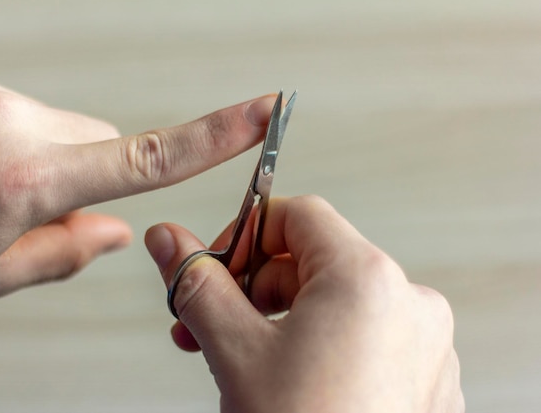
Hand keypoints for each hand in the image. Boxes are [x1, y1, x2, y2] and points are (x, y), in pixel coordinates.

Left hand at [0, 58, 275, 310]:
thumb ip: (67, 250)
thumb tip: (114, 230)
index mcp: (25, 181)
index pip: (145, 158)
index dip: (213, 137)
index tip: (260, 111)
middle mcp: (5, 118)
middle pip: (95, 137)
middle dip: (81, 169)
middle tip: (30, 207)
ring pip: (50, 120)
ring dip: (36, 151)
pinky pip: (6, 100)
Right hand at [145, 195, 463, 412]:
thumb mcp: (236, 354)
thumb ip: (199, 284)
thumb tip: (169, 240)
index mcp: (367, 280)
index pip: (298, 215)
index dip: (247, 234)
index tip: (218, 266)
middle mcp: (409, 303)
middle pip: (314, 259)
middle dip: (255, 288)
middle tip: (214, 321)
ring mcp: (424, 343)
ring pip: (336, 301)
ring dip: (282, 319)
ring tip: (246, 357)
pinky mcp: (424, 376)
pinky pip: (365, 335)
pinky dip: (322, 343)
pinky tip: (291, 378)